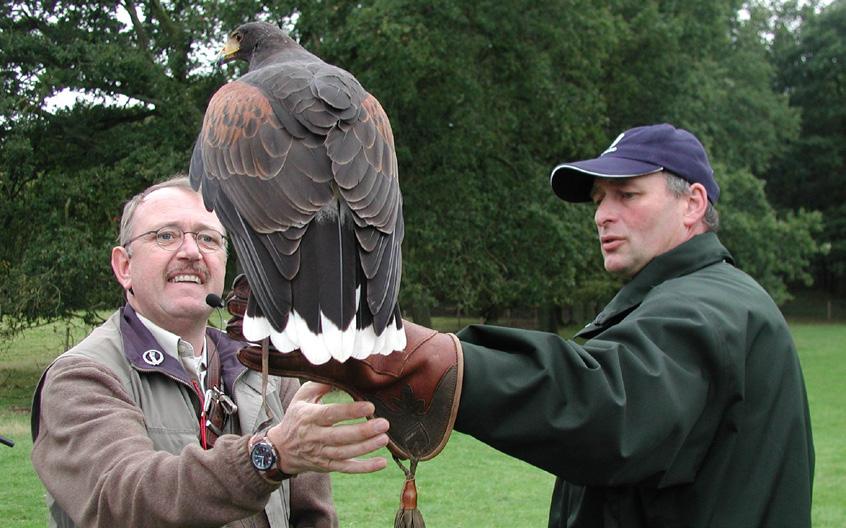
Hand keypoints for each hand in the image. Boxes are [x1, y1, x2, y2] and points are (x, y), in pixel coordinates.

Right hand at [266, 382, 389, 474]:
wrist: (281, 449)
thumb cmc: (297, 417)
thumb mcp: (302, 397)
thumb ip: (320, 385)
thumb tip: (341, 373)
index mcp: (309, 417)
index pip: (330, 414)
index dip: (350, 411)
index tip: (369, 406)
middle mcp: (314, 437)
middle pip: (340, 436)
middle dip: (363, 431)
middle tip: (383, 424)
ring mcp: (320, 454)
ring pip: (345, 453)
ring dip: (366, 448)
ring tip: (384, 438)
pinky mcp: (326, 466)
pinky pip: (347, 468)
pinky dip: (364, 468)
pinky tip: (382, 463)